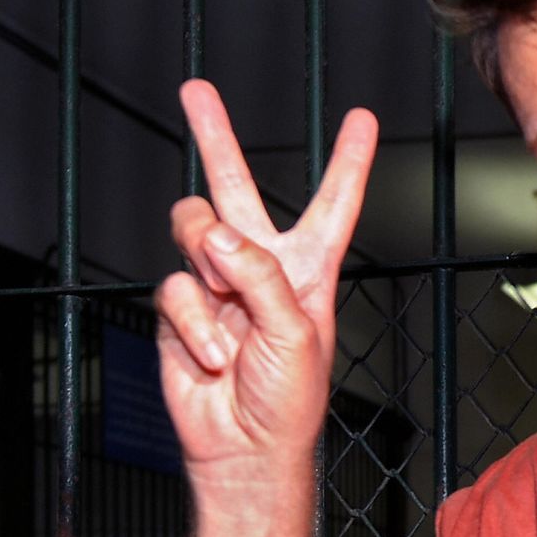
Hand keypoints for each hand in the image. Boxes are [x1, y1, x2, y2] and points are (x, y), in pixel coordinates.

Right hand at [155, 79, 376, 488]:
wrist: (244, 445)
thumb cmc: (288, 398)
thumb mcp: (296, 334)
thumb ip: (262, 278)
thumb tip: (219, 237)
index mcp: (309, 267)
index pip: (334, 203)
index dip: (348, 160)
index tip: (362, 118)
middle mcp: (261, 264)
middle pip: (236, 187)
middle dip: (215, 136)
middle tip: (197, 91)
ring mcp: (216, 282)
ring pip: (193, 230)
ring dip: (209, 269)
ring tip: (229, 314)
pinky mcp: (181, 306)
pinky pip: (174, 287)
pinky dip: (194, 324)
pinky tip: (214, 355)